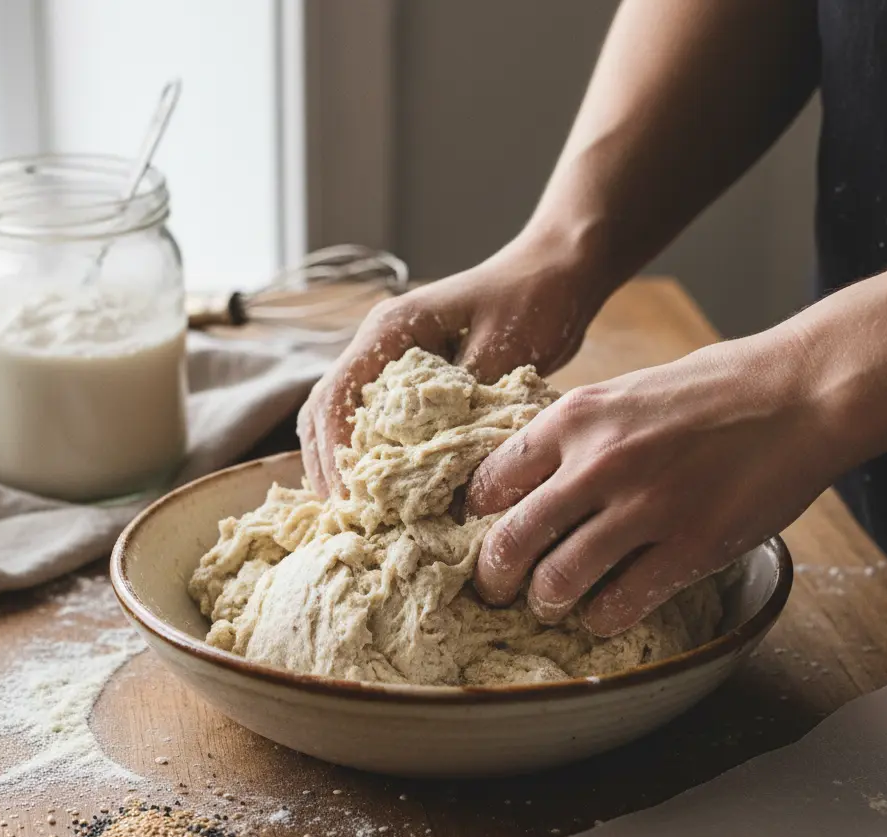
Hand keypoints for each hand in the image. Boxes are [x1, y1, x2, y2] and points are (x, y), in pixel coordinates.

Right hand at [297, 233, 600, 496]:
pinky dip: (379, 459)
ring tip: (362, 514)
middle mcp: (381, 346)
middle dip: (331, 467)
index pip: (335, 397)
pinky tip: (392, 494)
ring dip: (348, 465)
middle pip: (326, 412)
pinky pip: (381, 424)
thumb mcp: (503, 351)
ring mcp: (395, 364)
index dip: (334, 453)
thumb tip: (443, 475)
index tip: (350, 500)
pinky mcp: (417, 382)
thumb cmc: (534, 297)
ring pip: (347, 420)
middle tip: (348, 517)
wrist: (560, 270)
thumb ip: (468, 408)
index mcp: (390, 331)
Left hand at [466, 329, 838, 635]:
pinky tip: (604, 612)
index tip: (482, 531)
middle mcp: (599, 463)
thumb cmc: (710, 390)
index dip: (477, 517)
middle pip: (510, 542)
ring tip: (551, 605)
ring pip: (557, 583)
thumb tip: (526, 479)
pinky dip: (601, 618)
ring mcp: (645, 508)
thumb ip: (573, 436)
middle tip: (496, 589)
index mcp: (575, 418)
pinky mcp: (691, 548)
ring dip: (546, 604)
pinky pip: (620, 605)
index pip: (490, 481)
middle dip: (493, 577)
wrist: (798, 393)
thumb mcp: (622, 394)